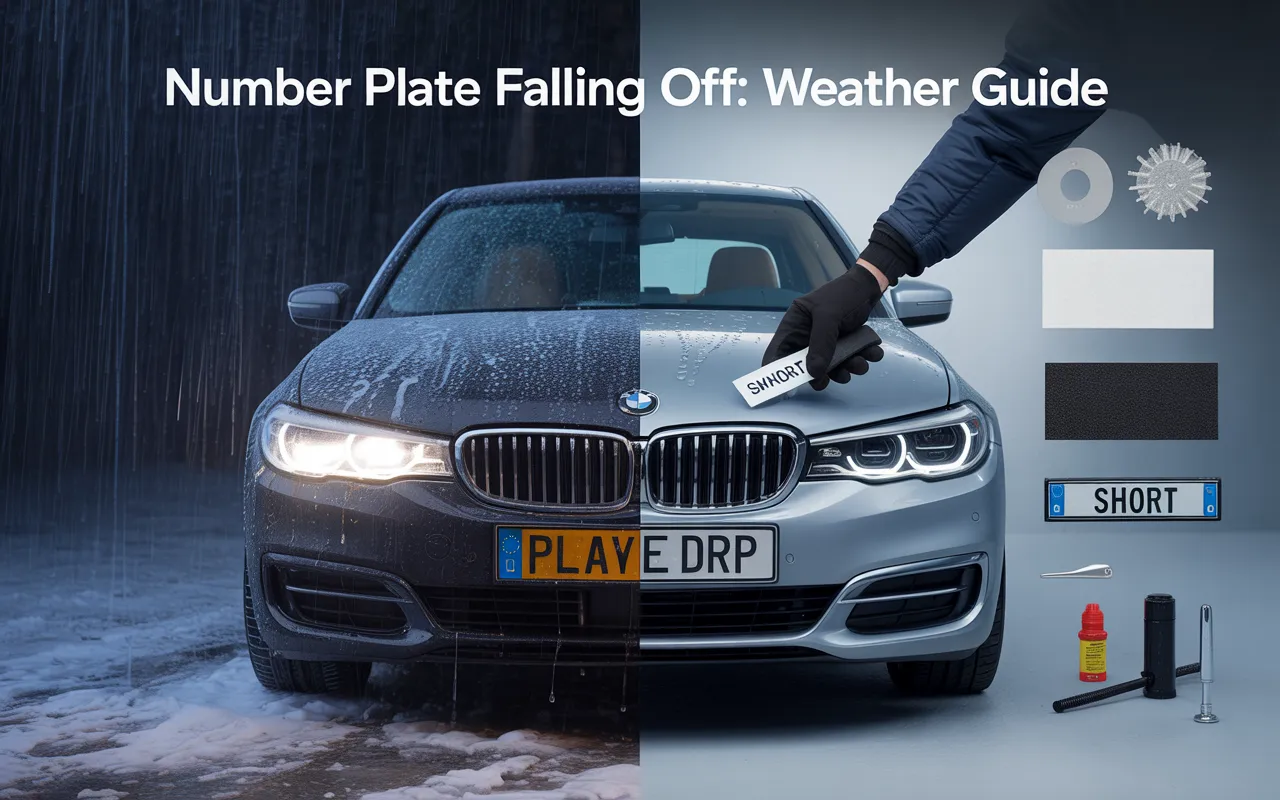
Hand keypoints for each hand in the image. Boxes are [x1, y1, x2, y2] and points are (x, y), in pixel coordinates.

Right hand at [762, 263, 886, 389]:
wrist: (870, 286)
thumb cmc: (843, 295)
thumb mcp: (829, 316)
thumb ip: (821, 344)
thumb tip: (814, 373)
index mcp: (796, 325)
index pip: (779, 351)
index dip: (778, 370)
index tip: (786, 386)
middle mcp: (808, 336)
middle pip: (807, 365)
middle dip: (823, 374)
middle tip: (833, 379)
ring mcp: (827, 342)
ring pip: (832, 366)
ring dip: (847, 368)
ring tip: (860, 363)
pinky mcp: (844, 344)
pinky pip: (851, 359)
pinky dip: (863, 359)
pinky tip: (872, 352)